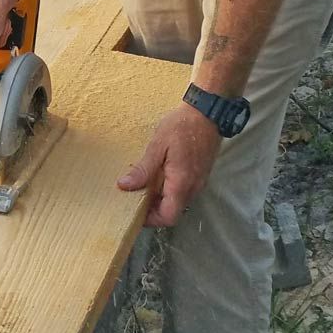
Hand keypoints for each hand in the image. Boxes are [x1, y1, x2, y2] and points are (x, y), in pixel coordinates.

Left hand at [116, 103, 220, 226]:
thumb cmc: (182, 126)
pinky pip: (184, 191)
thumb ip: (143, 169)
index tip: (136, 211)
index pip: (168, 217)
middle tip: (136, 195)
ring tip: (146, 183)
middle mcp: (193, 188)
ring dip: (162, 198)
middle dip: (154, 209)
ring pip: (178, 202)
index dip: (151, 220)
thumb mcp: (158, 145)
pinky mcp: (200, 175)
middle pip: (172, 211)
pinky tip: (160, 174)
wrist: (207, 113)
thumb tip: (124, 186)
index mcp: (181, 183)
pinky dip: (171, 189)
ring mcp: (199, 182)